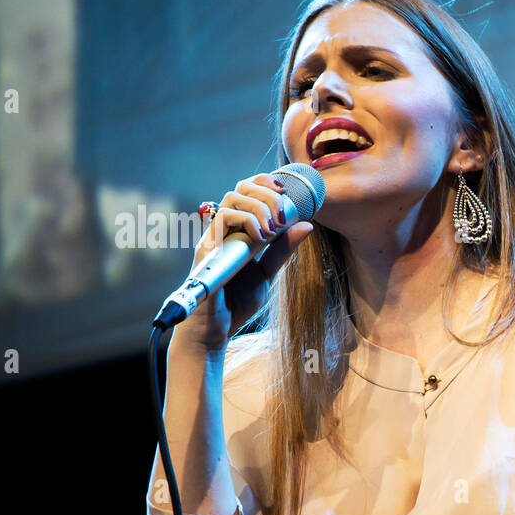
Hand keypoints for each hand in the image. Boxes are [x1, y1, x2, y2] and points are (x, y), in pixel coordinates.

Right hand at [174, 173, 314, 350]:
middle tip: (283, 215)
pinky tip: (261, 238)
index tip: (286, 192)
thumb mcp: (268, 273)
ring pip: (232, 198)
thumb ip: (283, 250)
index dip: (266, 184)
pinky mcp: (207, 248)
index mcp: (238, 231)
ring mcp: (214, 237)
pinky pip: (223, 219)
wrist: (216, 330)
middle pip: (240, 188)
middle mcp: (224, 229)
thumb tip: (306, 225)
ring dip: (259, 207)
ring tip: (273, 229)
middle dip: (267, 194)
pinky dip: (247, 221)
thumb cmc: (237, 303)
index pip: (248, 192)